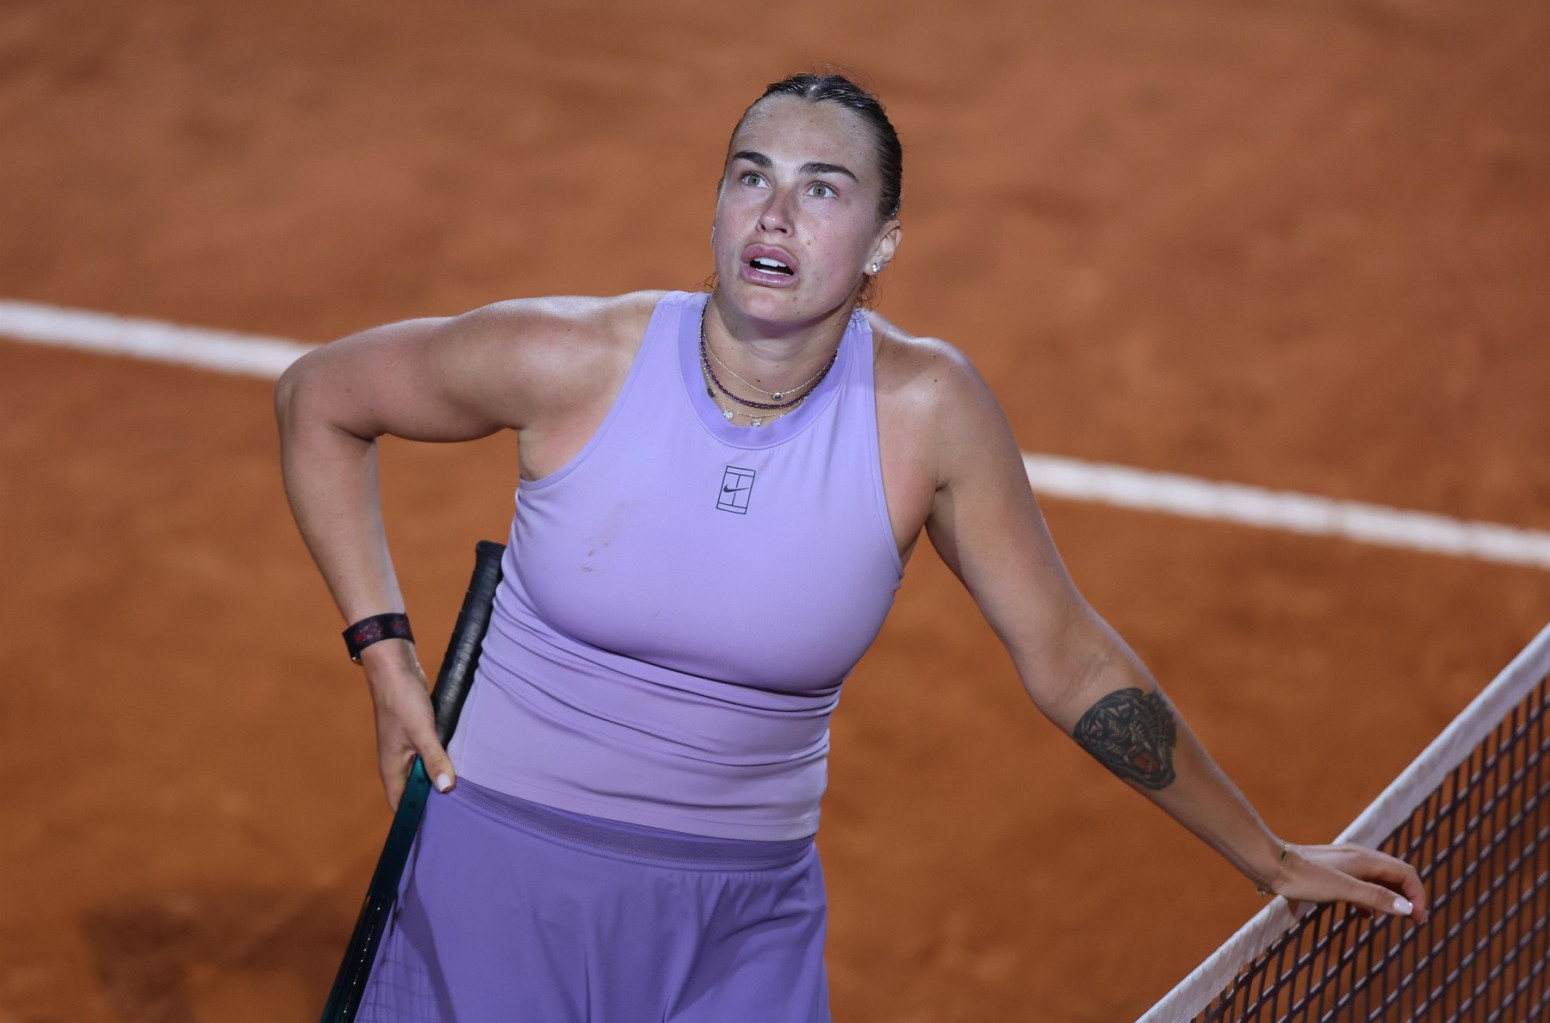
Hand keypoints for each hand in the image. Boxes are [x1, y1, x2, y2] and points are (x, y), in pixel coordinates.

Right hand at [359, 640, 455, 809]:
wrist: (396, 670)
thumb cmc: (402, 701)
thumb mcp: (422, 733)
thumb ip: (434, 761)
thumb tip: (446, 790)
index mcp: (391, 770)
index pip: (401, 806)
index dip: (416, 818)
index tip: (440, 828)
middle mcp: (396, 764)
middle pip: (414, 792)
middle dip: (432, 800)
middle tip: (461, 810)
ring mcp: (406, 750)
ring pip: (423, 774)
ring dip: (439, 779)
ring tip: (465, 791)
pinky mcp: (416, 737)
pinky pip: (429, 757)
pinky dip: (441, 762)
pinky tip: (459, 764)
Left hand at [1265, 842, 1427, 922]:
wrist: (1271, 865)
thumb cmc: (1304, 878)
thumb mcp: (1343, 890)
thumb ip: (1375, 897)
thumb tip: (1407, 907)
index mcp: (1366, 859)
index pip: (1406, 873)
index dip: (1418, 895)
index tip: (1419, 919)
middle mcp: (1359, 857)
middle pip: (1395, 875)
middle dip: (1408, 897)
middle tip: (1414, 922)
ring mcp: (1346, 863)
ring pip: (1378, 879)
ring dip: (1390, 898)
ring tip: (1394, 919)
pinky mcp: (1333, 871)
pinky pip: (1361, 884)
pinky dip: (1370, 898)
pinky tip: (1364, 914)